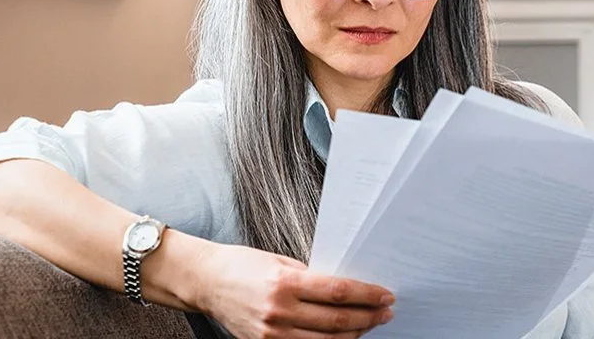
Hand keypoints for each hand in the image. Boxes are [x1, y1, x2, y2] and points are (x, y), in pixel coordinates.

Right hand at [192, 244, 395, 338]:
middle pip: (337, 319)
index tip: (386, 295)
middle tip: (386, 312)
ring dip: (355, 333)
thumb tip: (347, 289)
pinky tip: (344, 336)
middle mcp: (280, 311)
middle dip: (368, 317)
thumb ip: (312, 277)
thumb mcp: (281, 262)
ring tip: (371, 324)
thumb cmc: (243, 265)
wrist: (206, 282)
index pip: (339, 292)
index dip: (368, 295)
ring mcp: (272, 333)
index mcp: (285, 283)